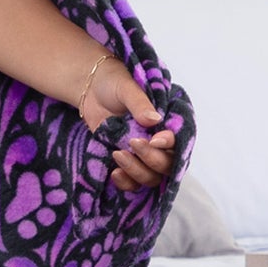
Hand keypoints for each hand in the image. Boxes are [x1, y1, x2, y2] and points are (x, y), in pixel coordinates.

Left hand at [79, 49, 176, 192]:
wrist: (91, 89)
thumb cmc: (114, 83)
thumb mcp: (127, 88)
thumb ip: (140, 103)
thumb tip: (154, 119)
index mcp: (166, 123)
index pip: (176, 140)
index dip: (169, 144)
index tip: (154, 140)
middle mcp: (158, 143)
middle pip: (167, 164)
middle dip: (152, 159)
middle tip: (133, 143)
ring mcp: (143, 156)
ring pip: (151, 177)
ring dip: (137, 171)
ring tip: (118, 154)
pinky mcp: (127, 163)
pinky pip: (133, 183)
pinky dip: (126, 182)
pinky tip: (115, 173)